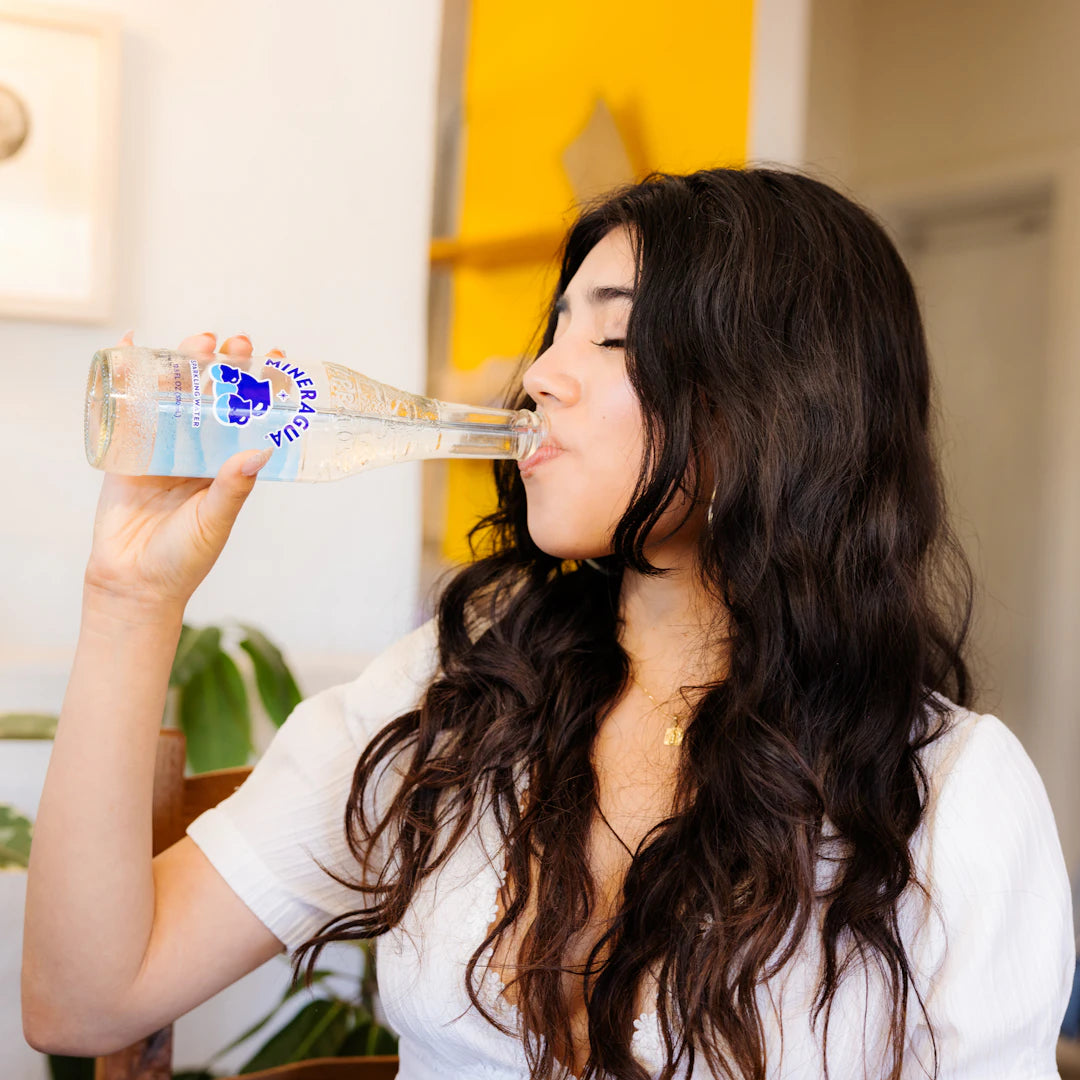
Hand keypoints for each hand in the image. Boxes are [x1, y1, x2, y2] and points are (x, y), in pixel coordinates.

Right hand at [83, 330, 285, 616]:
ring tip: (201, 340)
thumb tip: (261, 450)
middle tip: (238, 344)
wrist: (132, 583)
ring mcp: (161, 448)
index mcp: (227, 466)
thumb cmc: (182, 560)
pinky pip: (127, 407)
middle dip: (226, 367)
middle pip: (213, 397)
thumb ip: (233, 488)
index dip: (264, 388)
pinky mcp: (126, 451)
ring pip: (174, 395)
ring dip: (185, 362)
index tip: (279, 359)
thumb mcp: (215, 521)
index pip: (250, 417)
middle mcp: (198, 452)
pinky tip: (130, 344)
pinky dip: (127, 375)